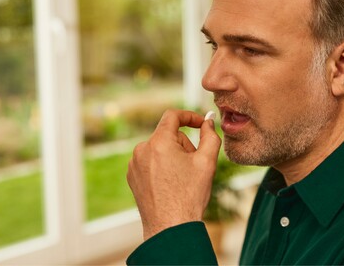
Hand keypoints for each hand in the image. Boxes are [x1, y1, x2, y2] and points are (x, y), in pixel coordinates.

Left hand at [127, 109, 221, 239]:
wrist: (170, 227)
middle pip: (168, 135)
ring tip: (182, 179)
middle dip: (184, 145)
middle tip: (194, 166)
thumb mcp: (207, 162)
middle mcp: (141, 150)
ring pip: (160, 149)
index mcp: (158, 142)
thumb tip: (209, 121)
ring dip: (173, 156)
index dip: (190, 116)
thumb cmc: (189, 195)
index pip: (173, 116)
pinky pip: (150, 162)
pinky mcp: (132, 176)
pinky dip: (162, 167)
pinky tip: (170, 185)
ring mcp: (134, 164)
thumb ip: (210, 135)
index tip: (202, 124)